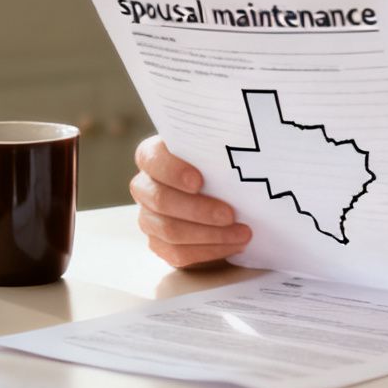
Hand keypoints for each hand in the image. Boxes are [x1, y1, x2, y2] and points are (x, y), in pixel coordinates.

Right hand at [130, 135, 249, 268]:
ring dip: (209, 235)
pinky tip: (233, 245)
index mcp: (154, 156)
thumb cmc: (224, 166)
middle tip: (230, 214)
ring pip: (169, 231)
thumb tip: (239, 134)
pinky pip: (178, 253)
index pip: (152, 158)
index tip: (199, 181)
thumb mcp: (223, 148)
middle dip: (198, 210)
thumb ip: (224, 140)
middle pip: (160, 200)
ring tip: (241, 233)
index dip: (172, 170)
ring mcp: (149, 217)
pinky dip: (209, 251)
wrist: (228, 196)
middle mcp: (145, 186)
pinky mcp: (160, 243)